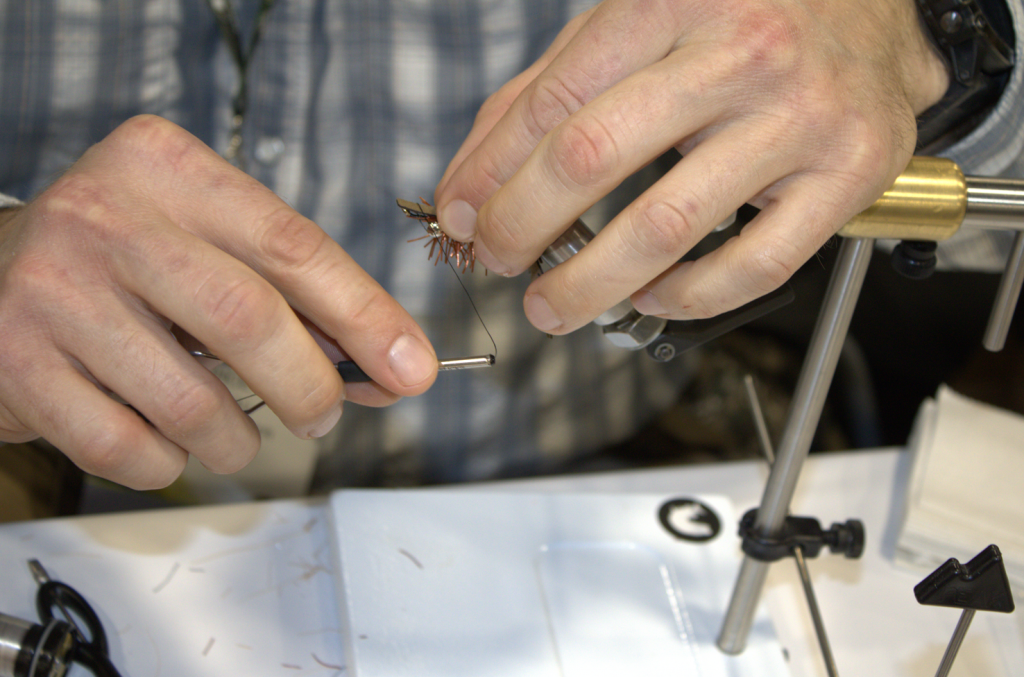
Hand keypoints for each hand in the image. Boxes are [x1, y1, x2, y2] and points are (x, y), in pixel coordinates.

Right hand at [0, 116, 436, 488]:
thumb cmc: (129, 264)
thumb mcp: (210, 246)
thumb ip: (295, 296)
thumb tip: (390, 366)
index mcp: (167, 167)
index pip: (292, 245)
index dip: (365, 315)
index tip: (411, 369)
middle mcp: (104, 215)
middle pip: (246, 318)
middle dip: (309, 387)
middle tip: (324, 415)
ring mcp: (51, 290)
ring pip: (190, 400)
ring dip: (239, 439)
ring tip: (239, 435)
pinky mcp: (16, 364)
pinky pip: (129, 446)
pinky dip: (171, 462)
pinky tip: (168, 439)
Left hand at [434, 0, 948, 331]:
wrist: (879, 7)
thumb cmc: (747, 14)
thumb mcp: (639, 20)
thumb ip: (549, 89)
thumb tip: (472, 179)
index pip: (554, 102)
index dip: (491, 171)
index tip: (464, 213)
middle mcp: (739, 53)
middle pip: (593, 158)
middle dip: (522, 225)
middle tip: (499, 259)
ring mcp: (799, 118)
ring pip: (666, 226)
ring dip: (589, 283)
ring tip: (552, 305)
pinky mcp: (848, 175)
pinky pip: (753, 265)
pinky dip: (687, 298)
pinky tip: (651, 298)